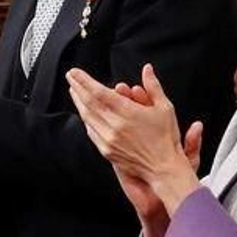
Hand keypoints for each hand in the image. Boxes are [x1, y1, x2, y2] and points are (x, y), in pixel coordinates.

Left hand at [67, 65, 201, 213]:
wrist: (162, 167)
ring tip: (74, 90)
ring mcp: (108, 139)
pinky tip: (85, 112)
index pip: (98, 92)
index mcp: (128, 112)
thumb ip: (153, 86)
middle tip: (70, 76)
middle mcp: (115, 125)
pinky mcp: (106, 150)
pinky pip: (91, 131)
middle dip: (77, 87)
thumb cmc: (166, 138)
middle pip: (88, 103)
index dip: (84, 81)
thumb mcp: (165, 108)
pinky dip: (86, 119)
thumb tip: (147, 69)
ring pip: (87, 117)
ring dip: (78, 102)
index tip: (75, 72)